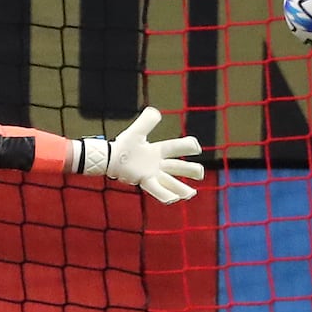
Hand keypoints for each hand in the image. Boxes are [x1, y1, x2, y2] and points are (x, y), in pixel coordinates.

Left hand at [79, 107, 204, 203]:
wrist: (110, 158)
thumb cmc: (124, 145)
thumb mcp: (136, 131)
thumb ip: (146, 121)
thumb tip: (155, 111)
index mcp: (159, 150)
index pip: (176, 148)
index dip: (187, 147)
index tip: (196, 147)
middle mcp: (158, 164)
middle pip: (178, 167)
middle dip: (191, 171)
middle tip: (200, 173)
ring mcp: (152, 174)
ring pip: (170, 182)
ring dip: (181, 188)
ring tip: (191, 194)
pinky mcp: (144, 181)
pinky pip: (156, 190)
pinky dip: (164, 195)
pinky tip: (173, 200)